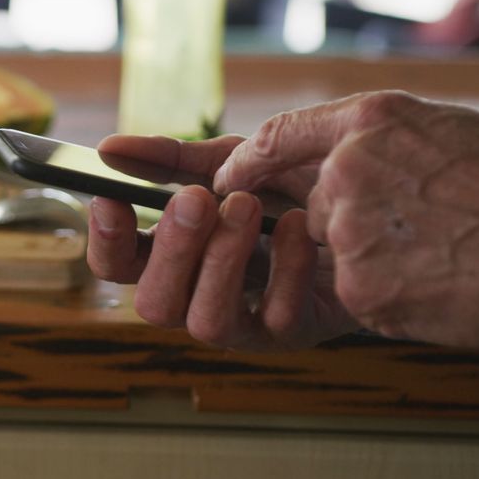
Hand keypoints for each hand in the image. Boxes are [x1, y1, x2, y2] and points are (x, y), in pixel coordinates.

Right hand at [88, 134, 358, 350]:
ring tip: (246, 205)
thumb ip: (171, 158)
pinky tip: (297, 225)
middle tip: (194, 198)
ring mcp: (247, 322)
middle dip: (170, 251)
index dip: (105, 240)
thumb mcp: (230, 160)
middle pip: (153, 305)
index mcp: (176, 257)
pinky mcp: (297, 331)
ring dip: (220, 261)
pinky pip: (276, 316)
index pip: (119, 266)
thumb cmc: (292, 187)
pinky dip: (285, 267)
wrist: (373, 200)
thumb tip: (108, 146)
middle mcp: (201, 296)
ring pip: (205, 322)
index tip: (110, 197)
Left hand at [216, 91, 478, 348]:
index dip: (247, 164)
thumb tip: (318, 173)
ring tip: (438, 254)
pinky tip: (436, 281)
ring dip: (372, 260)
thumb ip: (368, 143)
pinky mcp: (358, 287)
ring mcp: (349, 232)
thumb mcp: (439, 131)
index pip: (278, 137)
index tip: (228, 180)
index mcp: (370, 123)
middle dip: (342, 226)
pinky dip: (388, 293)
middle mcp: (348, 172)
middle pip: (311, 210)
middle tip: (409, 231)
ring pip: (332, 255)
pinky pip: (355, 293)